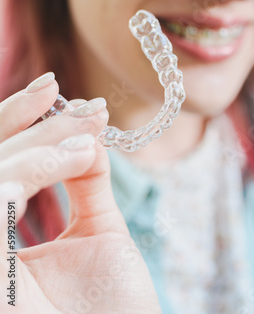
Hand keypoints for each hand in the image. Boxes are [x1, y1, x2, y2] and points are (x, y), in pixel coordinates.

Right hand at [0, 73, 161, 313]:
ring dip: (38, 143)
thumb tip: (85, 129)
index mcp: (0, 239)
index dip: (15, 121)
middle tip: (78, 104)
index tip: (54, 88)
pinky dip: (31, 170)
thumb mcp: (99, 228)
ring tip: (86, 135)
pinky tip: (74, 158)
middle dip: (31, 123)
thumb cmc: (115, 304)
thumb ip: (85, 179)